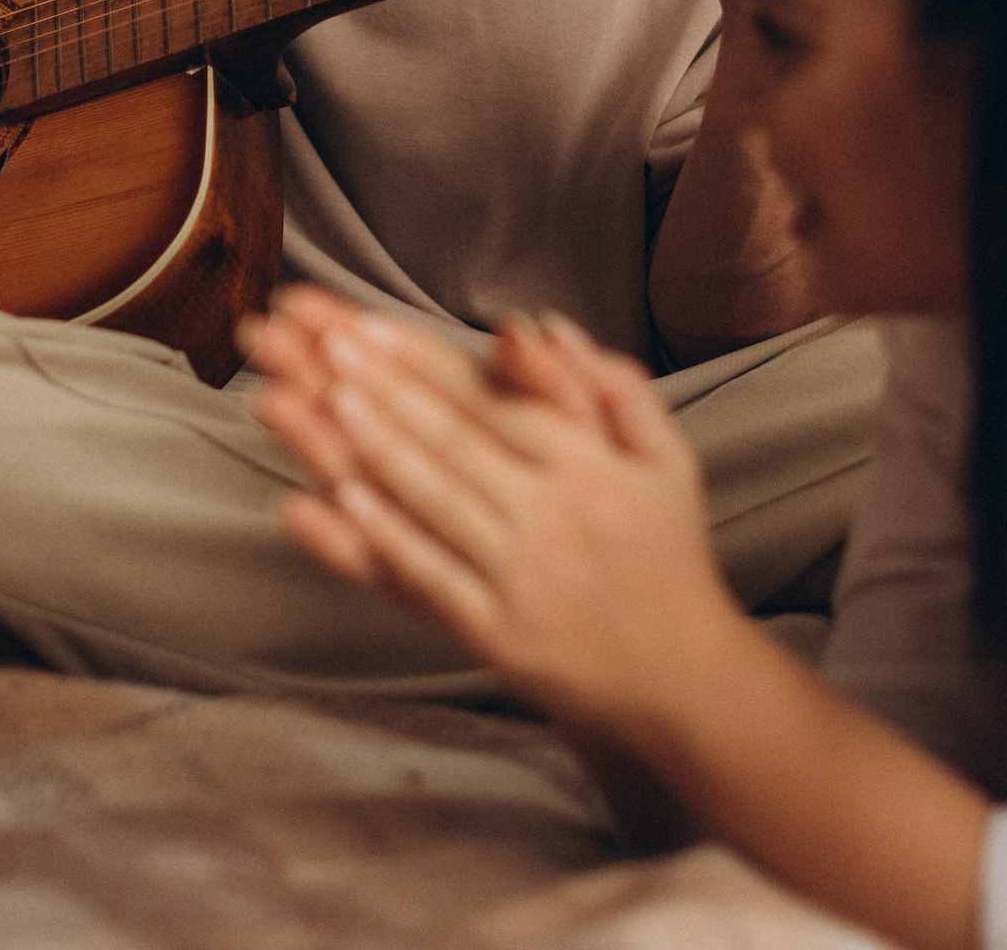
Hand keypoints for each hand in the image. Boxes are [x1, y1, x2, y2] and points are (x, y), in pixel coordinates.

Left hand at [253, 289, 744, 730]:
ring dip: (375, 446)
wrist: (685, 682)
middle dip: (382, 387)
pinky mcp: (499, 634)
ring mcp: (524, 576)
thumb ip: (609, 387)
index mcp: (591, 467)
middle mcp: (556, 516)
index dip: (420, 360)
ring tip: (322, 399)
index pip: (489, 400)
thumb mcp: (667, 462)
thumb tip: (536, 324)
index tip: (360, 326)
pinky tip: (339, 500)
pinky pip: (433, 575)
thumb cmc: (667, 558)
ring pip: (435, 499)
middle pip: (453, 440)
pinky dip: (387, 536)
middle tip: (321, 344)